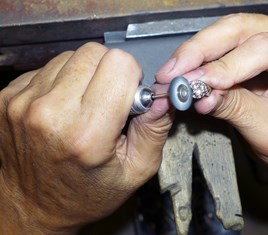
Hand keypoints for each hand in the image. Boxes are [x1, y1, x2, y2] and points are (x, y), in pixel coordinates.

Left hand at [0, 42, 171, 233]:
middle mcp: (49, 113)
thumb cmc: (83, 194)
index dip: (132, 78)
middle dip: (109, 72)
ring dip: (84, 76)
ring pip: (71, 56)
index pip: (119, 65)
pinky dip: (62, 82)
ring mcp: (23, 102)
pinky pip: (48, 67)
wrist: (31, 205)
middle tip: (107, 101)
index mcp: (86, 135)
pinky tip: (64, 108)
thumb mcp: (134, 171)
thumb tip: (165, 97)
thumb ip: (155, 131)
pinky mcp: (9, 96)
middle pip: (95, 53)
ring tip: (83, 106)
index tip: (128, 97)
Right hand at [156, 14, 267, 184]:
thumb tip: (198, 93)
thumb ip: (234, 107)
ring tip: (173, 74)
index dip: (226, 65)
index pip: (265, 48)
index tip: (196, 83)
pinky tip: (185, 71)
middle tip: (172, 73)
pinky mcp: (257, 44)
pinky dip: (201, 57)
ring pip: (227, 31)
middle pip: (240, 29)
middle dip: (200, 50)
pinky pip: (223, 44)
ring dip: (196, 52)